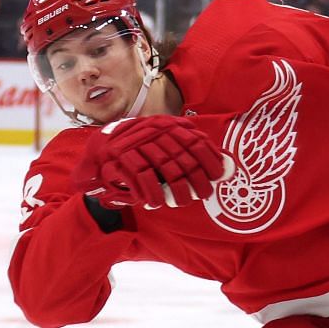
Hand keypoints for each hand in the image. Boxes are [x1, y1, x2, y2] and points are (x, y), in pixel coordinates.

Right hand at [73, 117, 229, 209]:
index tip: (217, 178)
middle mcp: (155, 131)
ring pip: (167, 171)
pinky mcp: (121, 156)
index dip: (210, 161)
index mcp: (169, 125)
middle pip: (185, 161)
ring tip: (178, 202)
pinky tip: (155, 202)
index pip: (197, 142)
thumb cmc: (142, 152)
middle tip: (200, 196)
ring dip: (176, 192)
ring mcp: (138, 143)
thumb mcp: (166, 144)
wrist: (102, 148)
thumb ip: (191, 152)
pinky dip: (151, 193)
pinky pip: (143, 177)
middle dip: (196, 182)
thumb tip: (226, 168)